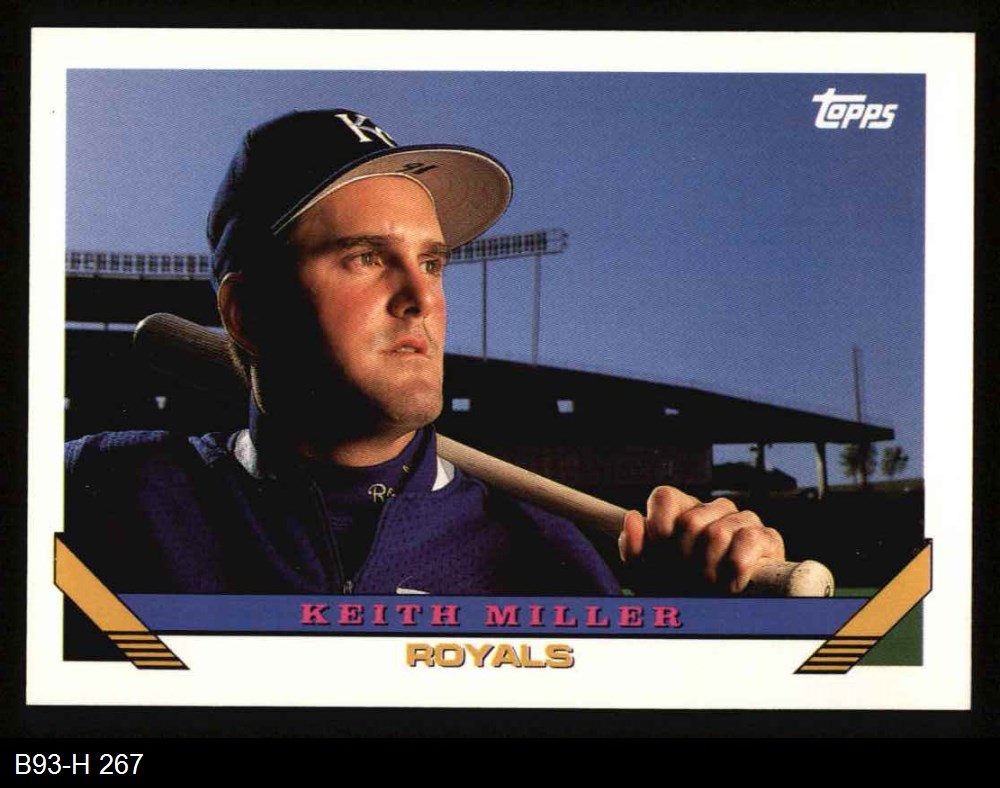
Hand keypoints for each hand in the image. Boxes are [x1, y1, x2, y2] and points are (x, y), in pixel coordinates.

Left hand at [618, 486, 784, 593]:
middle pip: (690, 521)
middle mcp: (713, 509)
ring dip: (710, 570)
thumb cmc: (684, 592)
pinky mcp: (767, 537)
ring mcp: (742, 520)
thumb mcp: (649, 576)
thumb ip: (634, 548)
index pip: (665, 497)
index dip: (659, 526)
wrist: (723, 620)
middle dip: (685, 559)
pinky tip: (733, 585)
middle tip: (690, 578)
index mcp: (683, 510)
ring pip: (718, 533)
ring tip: (711, 585)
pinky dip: (736, 571)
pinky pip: (749, 541)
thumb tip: (633, 516)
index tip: (661, 553)